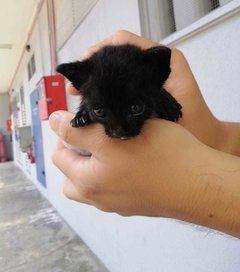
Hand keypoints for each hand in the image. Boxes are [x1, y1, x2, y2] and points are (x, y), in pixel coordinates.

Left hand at [49, 111, 239, 237]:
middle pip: (72, 175)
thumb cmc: (159, 154)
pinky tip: (129, 160)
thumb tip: (54, 122)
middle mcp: (99, 199)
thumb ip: (78, 130)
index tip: (82, 120)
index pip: (60, 156)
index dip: (65, 134)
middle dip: (76, 153)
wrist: (198, 182)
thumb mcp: (114, 134)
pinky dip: (110, 175)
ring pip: (92, 184)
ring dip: (92, 166)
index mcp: (88, 182)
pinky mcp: (135, 205)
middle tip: (93, 135)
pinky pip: (112, 189)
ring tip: (109, 147)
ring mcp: (118, 204)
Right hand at [66, 30, 222, 150]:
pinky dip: (104, 90)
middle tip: (76, 84)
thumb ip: (143, 89)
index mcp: (160, 58)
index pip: (123, 42)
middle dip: (92, 66)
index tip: (84, 64)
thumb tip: (108, 85)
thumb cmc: (192, 119)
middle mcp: (151, 62)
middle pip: (114, 53)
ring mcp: (144, 76)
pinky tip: (94, 100)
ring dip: (96, 79)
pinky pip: (117, 84)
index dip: (99, 50)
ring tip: (79, 92)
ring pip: (113, 69)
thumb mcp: (168, 100)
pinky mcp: (140, 89)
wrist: (202, 136)